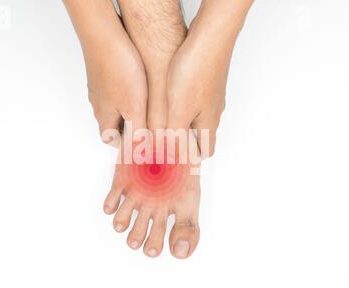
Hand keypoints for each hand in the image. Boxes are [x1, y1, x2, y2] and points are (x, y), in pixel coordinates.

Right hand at [64, 0, 146, 143]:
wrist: (104, 37)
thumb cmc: (119, 71)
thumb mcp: (134, 108)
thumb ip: (137, 132)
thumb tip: (140, 154)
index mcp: (104, 117)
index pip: (109, 139)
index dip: (123, 144)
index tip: (137, 143)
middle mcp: (98, 104)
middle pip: (110, 124)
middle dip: (126, 128)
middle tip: (144, 124)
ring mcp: (98, 88)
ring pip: (112, 106)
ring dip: (126, 110)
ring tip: (144, 106)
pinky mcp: (101, 74)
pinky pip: (112, 90)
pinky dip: (124, 94)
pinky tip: (135, 85)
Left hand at [167, 0, 253, 156]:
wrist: (209, 37)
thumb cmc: (195, 72)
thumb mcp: (179, 110)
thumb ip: (174, 135)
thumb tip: (170, 159)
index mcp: (209, 123)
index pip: (205, 151)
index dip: (191, 159)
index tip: (175, 161)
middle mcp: (213, 111)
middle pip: (201, 135)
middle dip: (184, 142)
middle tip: (164, 142)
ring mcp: (211, 95)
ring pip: (197, 117)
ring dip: (182, 124)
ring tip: (162, 123)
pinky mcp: (205, 81)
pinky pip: (194, 100)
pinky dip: (182, 107)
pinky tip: (169, 99)